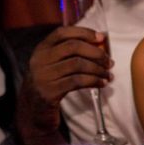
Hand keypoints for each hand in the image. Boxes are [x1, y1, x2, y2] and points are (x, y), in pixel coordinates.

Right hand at [16, 26, 112, 144]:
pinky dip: (93, 81)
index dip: (84, 32)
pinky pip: (77, 81)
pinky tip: (102, 83)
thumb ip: (72, 52)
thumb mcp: (56, 64)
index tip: (101, 38)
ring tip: (108, 74)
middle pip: (73, 47)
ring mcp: (43, 76)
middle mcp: (40, 60)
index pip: (63, 32)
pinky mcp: (49, 92)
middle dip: (96, 52)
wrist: (34, 111)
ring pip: (77, 64)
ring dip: (98, 69)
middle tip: (109, 62)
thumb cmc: (52, 83)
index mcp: (42, 49)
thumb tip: (101, 41)